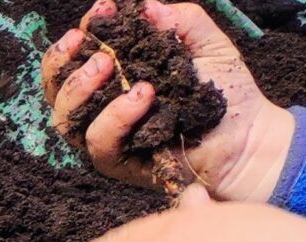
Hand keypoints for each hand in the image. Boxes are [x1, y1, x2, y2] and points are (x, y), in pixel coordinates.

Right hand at [43, 0, 294, 199]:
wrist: (248, 137)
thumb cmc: (225, 93)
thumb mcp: (206, 44)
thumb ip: (180, 21)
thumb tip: (146, 6)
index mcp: (114, 75)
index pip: (78, 55)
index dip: (82, 33)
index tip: (102, 10)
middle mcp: (101, 106)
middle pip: (56, 88)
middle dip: (63, 63)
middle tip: (94, 47)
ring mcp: (106, 135)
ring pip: (65, 119)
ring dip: (80, 89)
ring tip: (109, 66)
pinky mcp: (118, 162)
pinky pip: (100, 141)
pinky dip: (117, 116)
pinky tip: (142, 95)